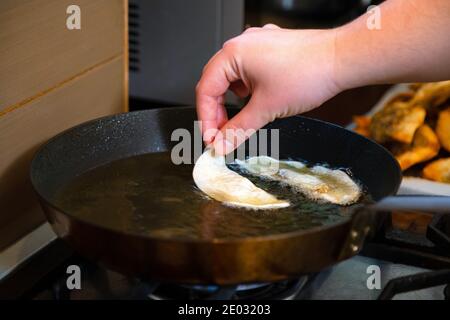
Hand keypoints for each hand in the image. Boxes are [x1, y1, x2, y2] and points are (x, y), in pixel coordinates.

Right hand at [196, 24, 339, 154]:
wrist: (342, 58)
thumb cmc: (310, 73)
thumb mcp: (266, 108)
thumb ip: (239, 129)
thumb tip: (222, 144)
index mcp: (233, 53)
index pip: (205, 89)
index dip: (206, 118)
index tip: (212, 139)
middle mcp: (242, 44)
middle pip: (216, 82)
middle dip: (217, 111)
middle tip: (223, 134)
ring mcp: (257, 44)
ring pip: (232, 77)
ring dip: (233, 100)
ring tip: (245, 117)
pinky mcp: (271, 48)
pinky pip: (249, 70)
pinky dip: (248, 89)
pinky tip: (260, 99)